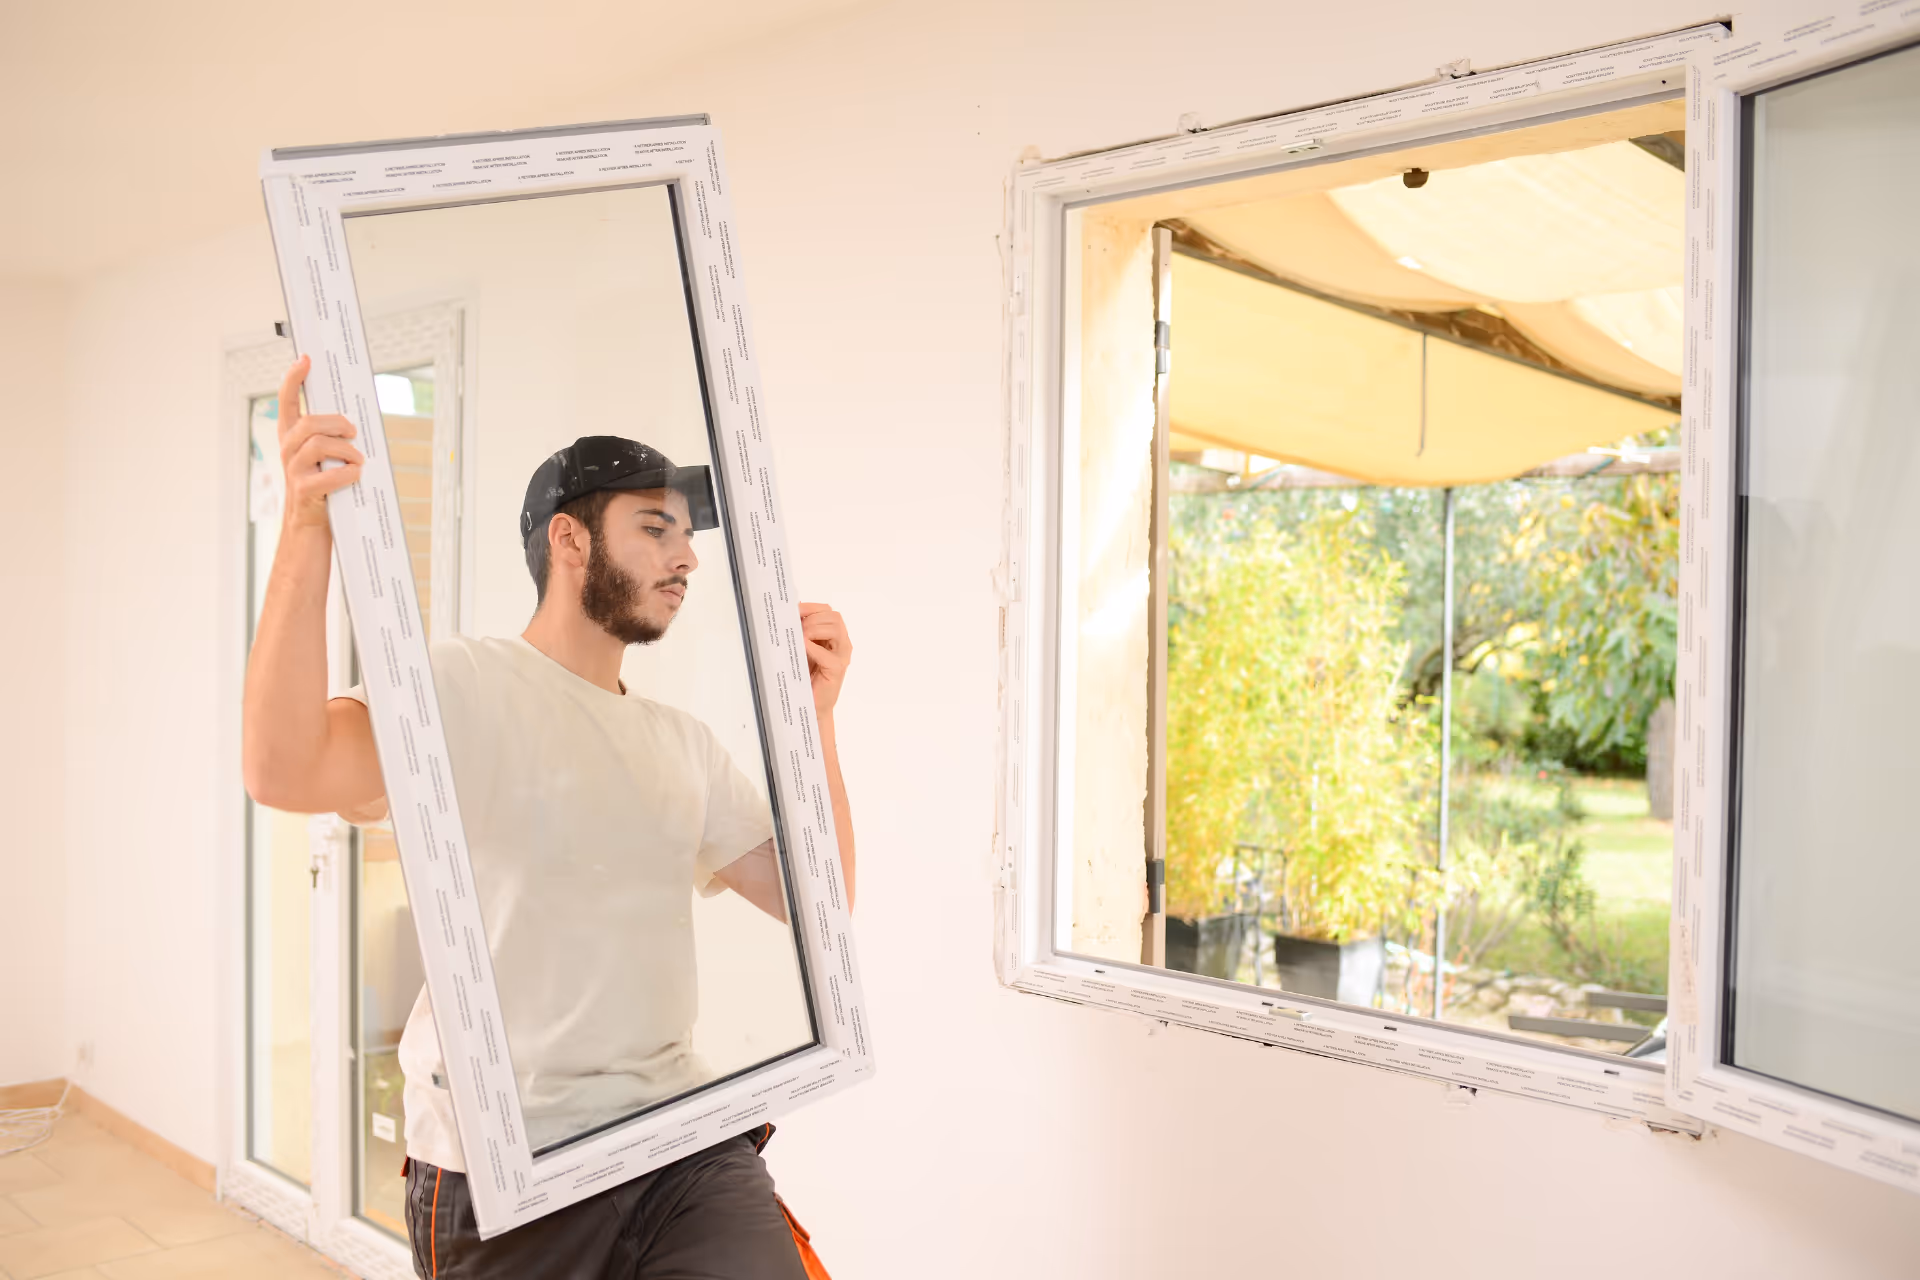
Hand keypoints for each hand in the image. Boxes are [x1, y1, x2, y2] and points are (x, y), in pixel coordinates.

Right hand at [278, 355, 364, 531]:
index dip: (293, 380)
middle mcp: (288, 451)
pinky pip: (328, 475)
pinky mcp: (303, 492)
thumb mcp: (326, 461)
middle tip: (354, 433)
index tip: (305, 360)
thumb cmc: (324, 492)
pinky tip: (356, 476)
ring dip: (347, 450)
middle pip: (310, 422)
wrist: (309, 532)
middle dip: (337, 423)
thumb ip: (332, 441)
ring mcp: (293, 471)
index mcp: (293, 439)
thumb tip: (356, 422)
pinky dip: (348, 473)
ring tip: (358, 461)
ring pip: (319, 444)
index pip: (287, 403)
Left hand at [798, 602, 850, 718]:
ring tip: (800, 638)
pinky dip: (812, 648)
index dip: (810, 608)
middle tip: (796, 628)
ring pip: (835, 629)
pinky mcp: (836, 670)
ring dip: (814, 629)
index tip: (793, 610)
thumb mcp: (802, 649)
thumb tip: (788, 614)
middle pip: (833, 617)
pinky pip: (826, 654)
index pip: (827, 611)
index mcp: (835, 636)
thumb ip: (801, 632)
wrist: (813, 704)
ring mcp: (841, 656)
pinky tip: (801, 648)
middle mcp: (842, 644)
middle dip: (812, 618)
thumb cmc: (807, 676)